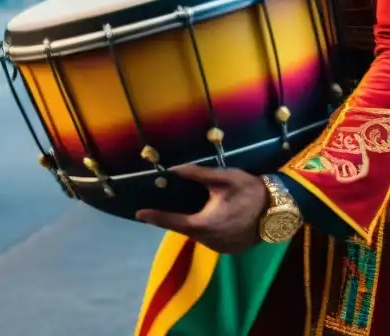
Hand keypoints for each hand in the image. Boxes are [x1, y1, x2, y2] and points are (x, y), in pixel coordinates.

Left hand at [135, 165, 268, 253]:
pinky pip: (210, 240)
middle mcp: (212, 241)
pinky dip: (205, 231)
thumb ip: (196, 174)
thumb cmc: (250, 190)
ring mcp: (222, 249)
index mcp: (206, 224)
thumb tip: (173, 169)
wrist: (281, 208)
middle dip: (173, 219)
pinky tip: (204, 218)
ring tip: (182, 210)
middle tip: (159, 208)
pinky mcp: (231, 251)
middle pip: (185, 230)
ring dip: (190, 225)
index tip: (139, 213)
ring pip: (198, 236)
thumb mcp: (222, 178)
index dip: (156, 217)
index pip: (174, 222)